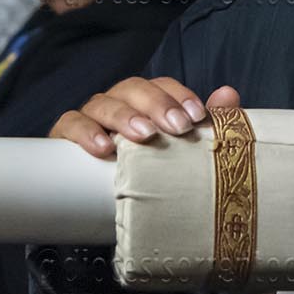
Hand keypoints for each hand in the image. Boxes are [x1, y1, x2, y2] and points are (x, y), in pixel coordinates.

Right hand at [50, 76, 239, 159]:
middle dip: (156, 104)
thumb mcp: (177, 156)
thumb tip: (230, 94)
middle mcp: (116, 104)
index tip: (197, 117)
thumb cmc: (145, 175)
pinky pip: (70, 124)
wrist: (97, 208)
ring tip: (143, 136)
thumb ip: (206, 127)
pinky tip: (102, 148)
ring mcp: (89, 118)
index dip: (177, 95)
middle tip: (177, 127)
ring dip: (124, 116)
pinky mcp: (64, 137)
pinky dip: (84, 132)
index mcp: (143, 104)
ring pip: (103, 103)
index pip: (160, 85)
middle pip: (133, 88)